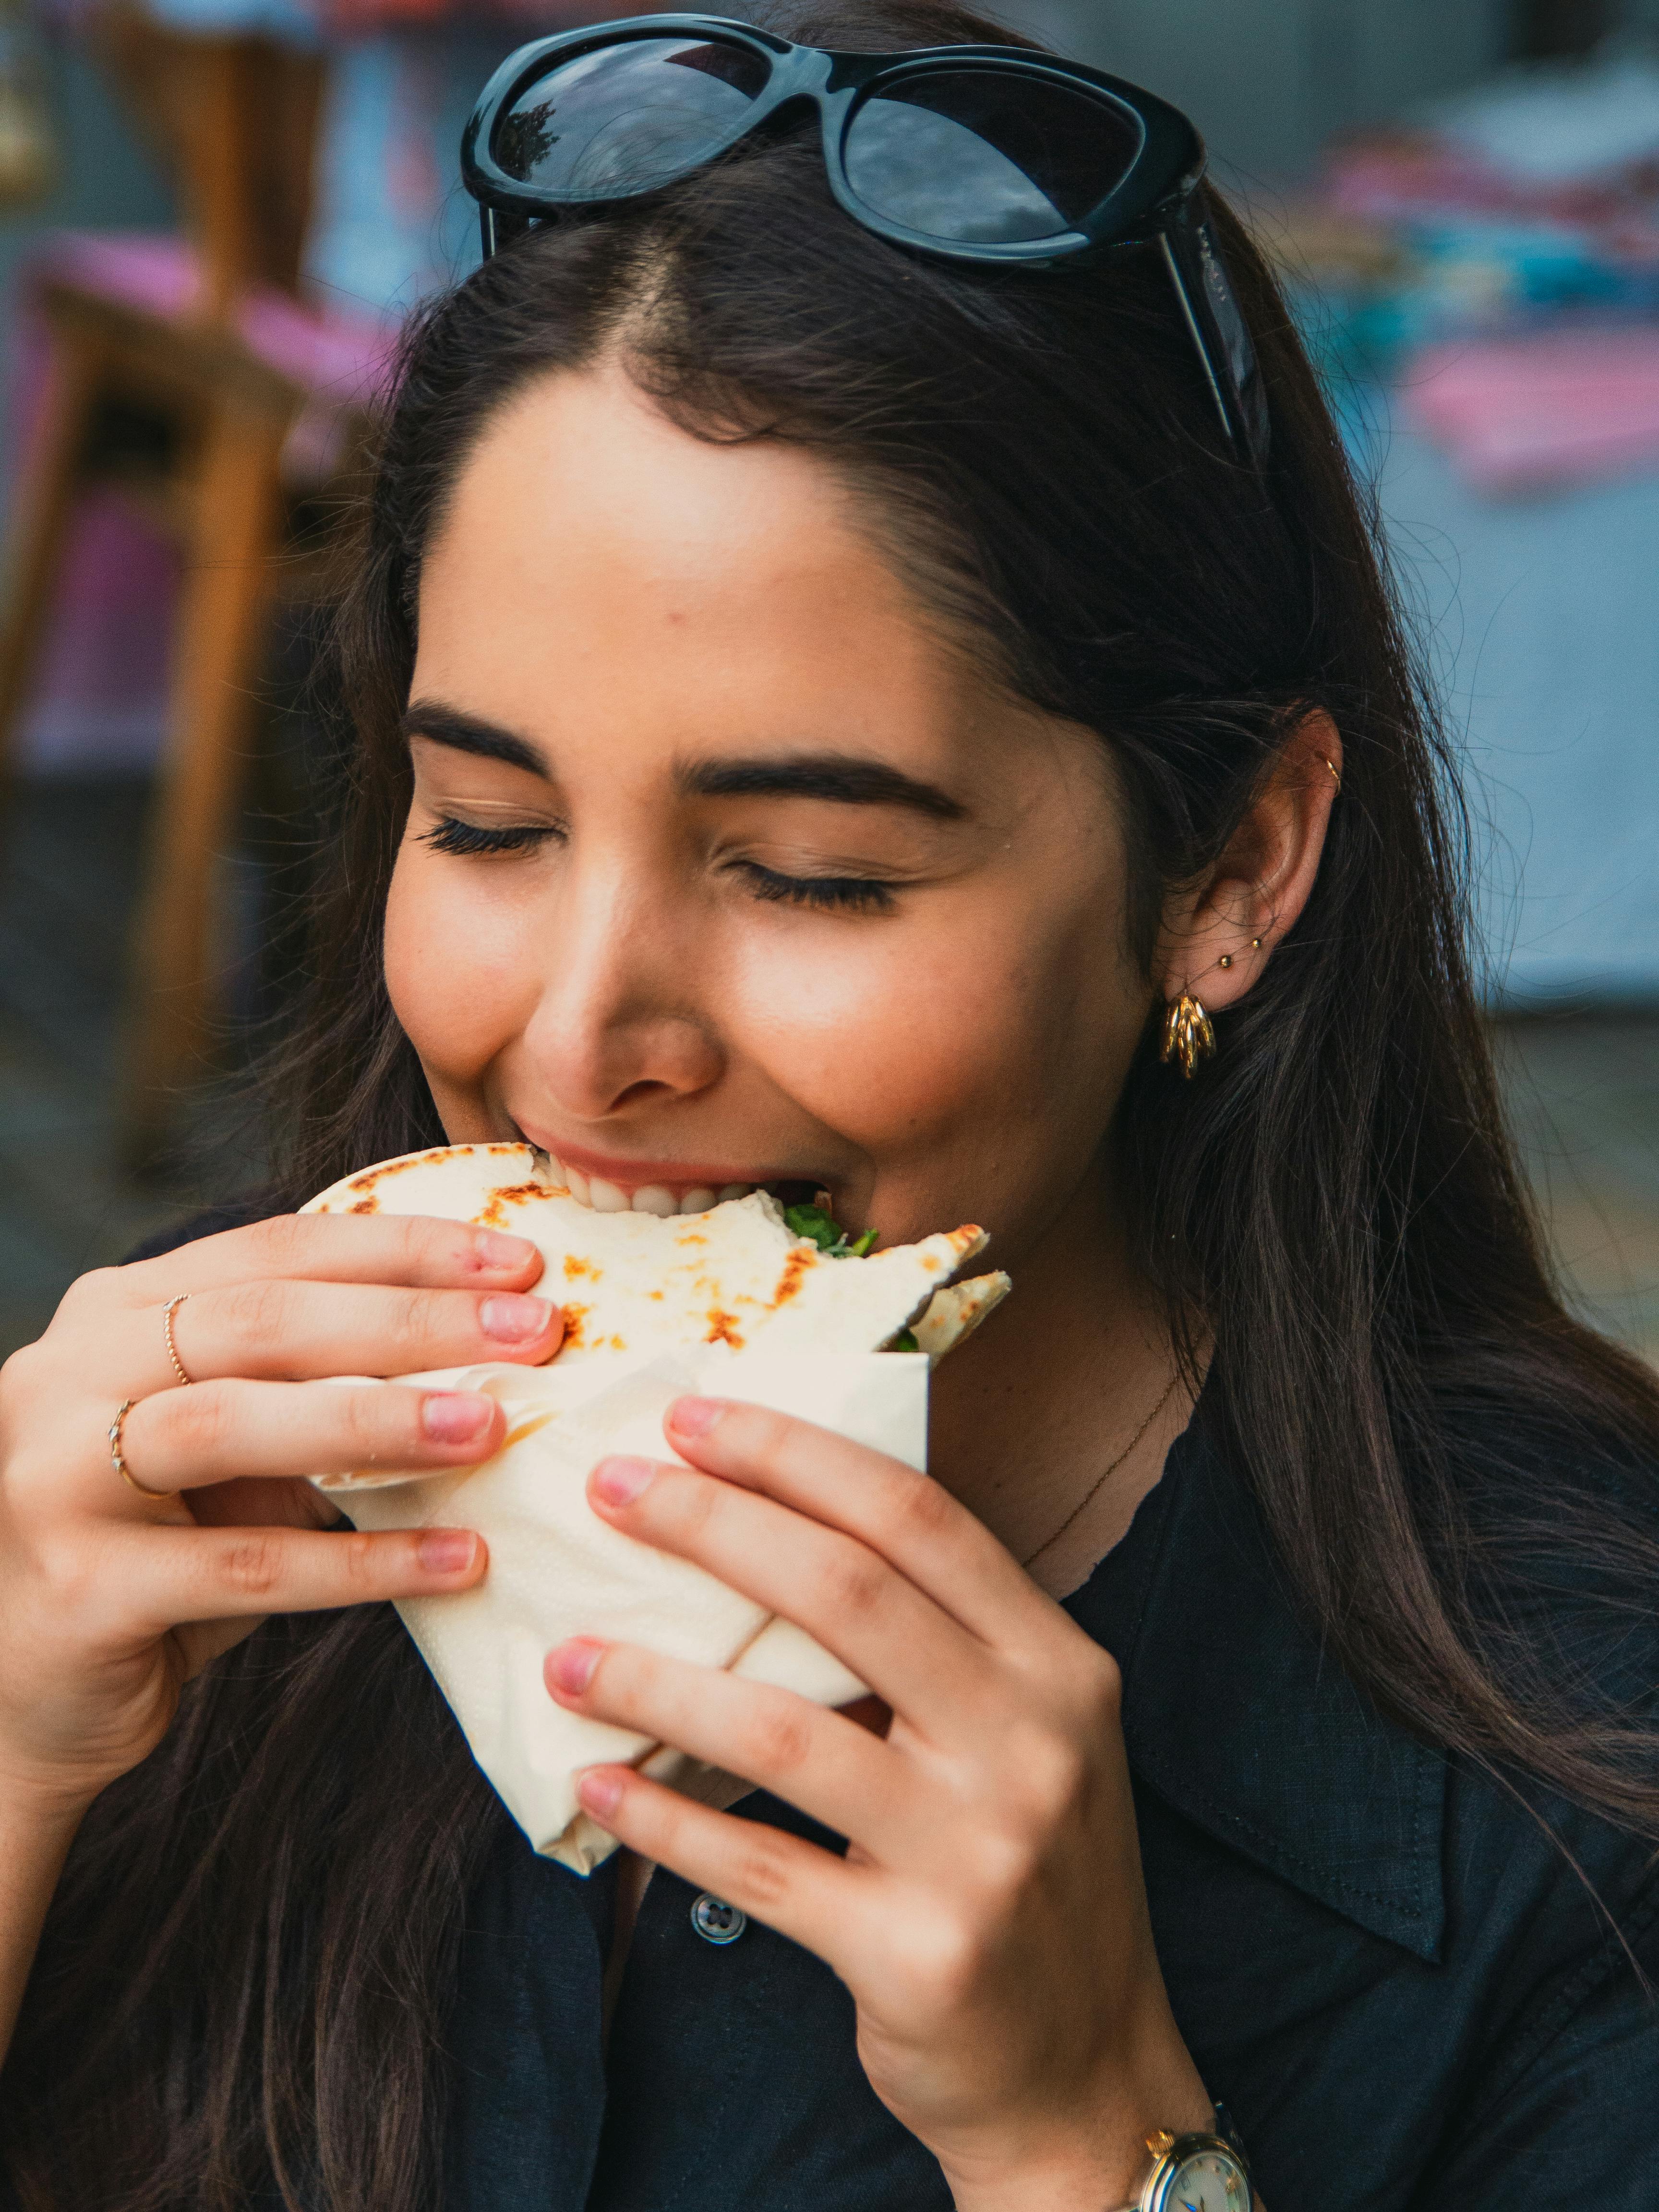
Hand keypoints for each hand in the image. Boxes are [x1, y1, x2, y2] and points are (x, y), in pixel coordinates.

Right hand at [0, 1211, 562, 1817]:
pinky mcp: (82, 1588)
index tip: (521, 1265)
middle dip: (411, 1320)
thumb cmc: (163, 1546)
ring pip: (234, 1424)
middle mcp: (69, 1373)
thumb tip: (488, 1345)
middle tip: (535, 1333)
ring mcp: (57, 1477)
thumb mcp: (235, 1445)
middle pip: (261, 1320)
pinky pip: (246, 1566)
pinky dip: (362, 1563)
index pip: (277, 1248)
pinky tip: (459, 1561)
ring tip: (493, 1427)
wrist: (35, 1693)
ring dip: (379, 1421)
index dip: (405, 1249)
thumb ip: (316, 1384)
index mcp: (116, 1313)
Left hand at [546, 1398, 1213, 2210]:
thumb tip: (770, 1525)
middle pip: (847, 1594)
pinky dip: (662, 1823)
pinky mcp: (916, 1952)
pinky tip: (596, 1785)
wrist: (1085, 2078)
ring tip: (564, 1657)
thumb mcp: (1025, 1734)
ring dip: (654, 1683)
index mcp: (1058, 1664)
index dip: (797, 1456)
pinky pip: (756, 1866)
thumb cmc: (1027, 1875)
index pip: (918, 1519)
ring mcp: (979, 1852)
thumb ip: (937, 1642)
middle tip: (610, 1490)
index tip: (692, 1418)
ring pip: (781, 1730)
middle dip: (712, 1525)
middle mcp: (1032, 1743)